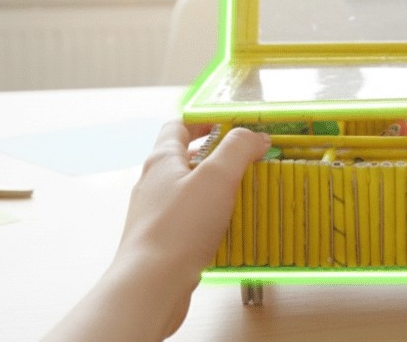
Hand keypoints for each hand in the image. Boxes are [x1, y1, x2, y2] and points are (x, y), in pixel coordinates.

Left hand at [45, 121, 268, 341]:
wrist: (151, 285)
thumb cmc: (180, 227)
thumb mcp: (217, 177)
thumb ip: (238, 149)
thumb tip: (255, 136)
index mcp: (162, 161)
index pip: (178, 126)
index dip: (203, 120)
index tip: (230, 124)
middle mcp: (153, 184)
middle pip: (183, 159)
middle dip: (215, 157)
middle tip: (245, 160)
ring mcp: (154, 215)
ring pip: (187, 192)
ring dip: (213, 189)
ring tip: (242, 193)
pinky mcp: (161, 242)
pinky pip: (187, 220)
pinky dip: (208, 218)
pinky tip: (227, 229)